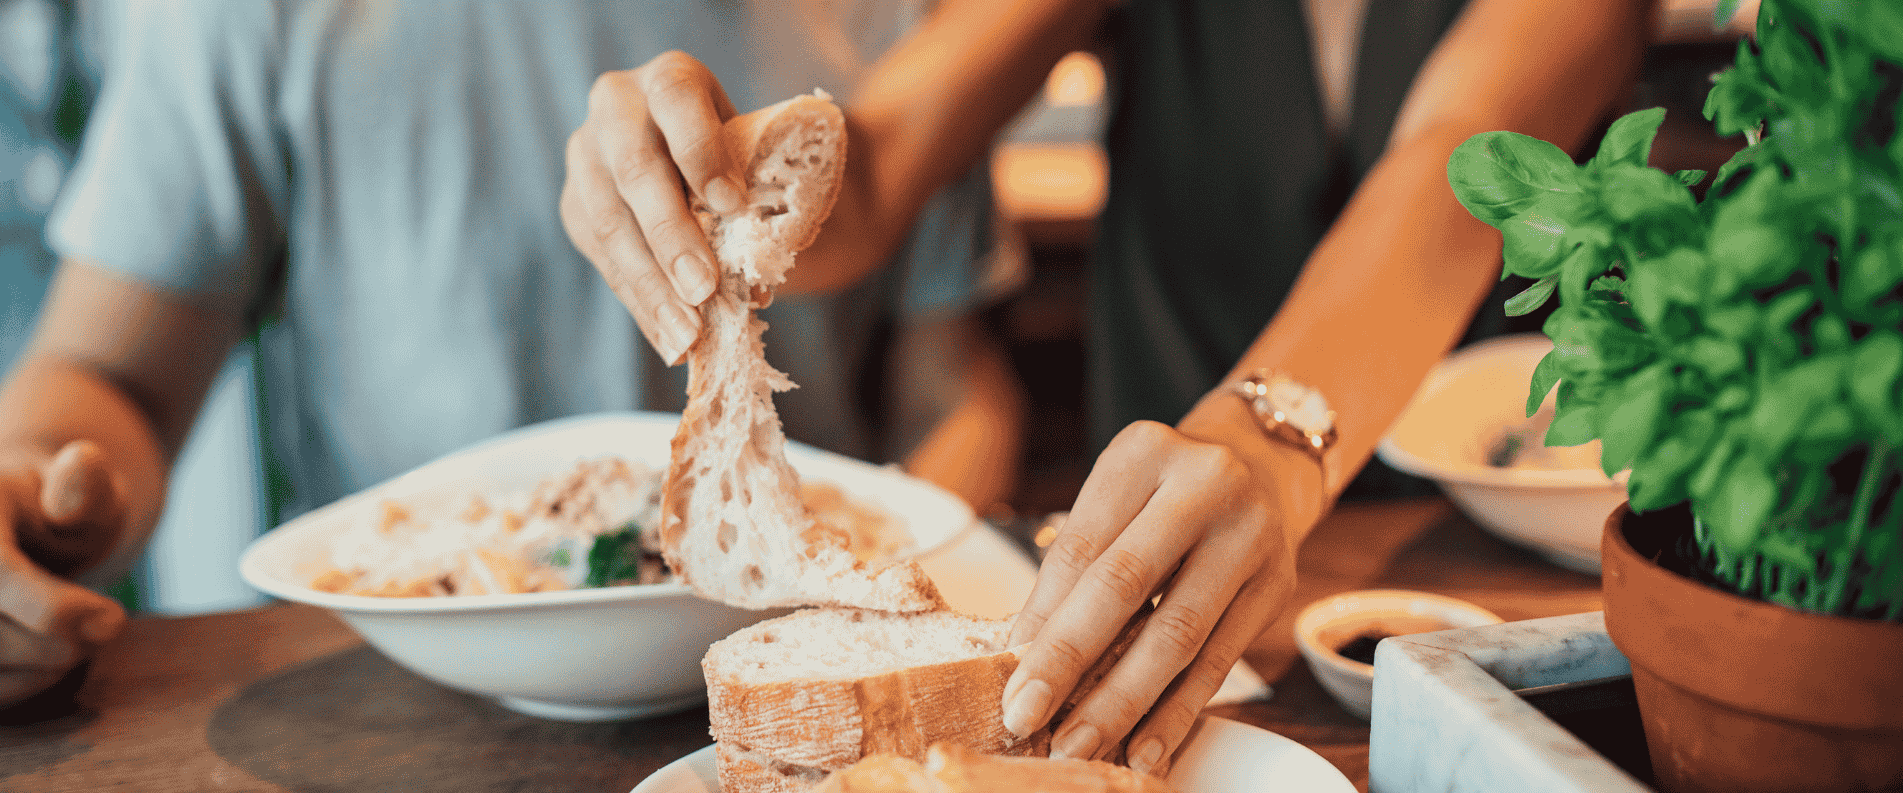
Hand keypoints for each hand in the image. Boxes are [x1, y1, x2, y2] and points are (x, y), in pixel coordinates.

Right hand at [0, 440, 128, 706]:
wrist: (24, 530)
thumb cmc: (60, 509)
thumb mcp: (82, 486)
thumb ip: (84, 483)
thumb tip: (82, 464)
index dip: (53, 610)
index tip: (112, 620)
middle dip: (55, 643)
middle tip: (106, 627)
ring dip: (40, 671)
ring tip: (79, 643)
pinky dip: (20, 688)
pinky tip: (49, 663)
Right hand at [561, 51, 744, 364]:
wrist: (699, 161)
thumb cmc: (745, 160)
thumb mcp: (760, 159)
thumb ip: (763, 197)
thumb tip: (756, 281)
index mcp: (670, 79)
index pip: (678, 102)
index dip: (702, 152)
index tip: (732, 205)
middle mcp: (616, 106)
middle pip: (637, 170)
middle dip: (672, 236)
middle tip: (704, 289)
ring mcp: (585, 156)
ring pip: (608, 222)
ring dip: (651, 285)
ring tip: (687, 334)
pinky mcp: (574, 205)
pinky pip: (603, 259)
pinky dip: (640, 303)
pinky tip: (668, 338)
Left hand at [1000, 421, 1303, 777]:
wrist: (1262, 467)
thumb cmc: (1164, 494)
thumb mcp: (1115, 501)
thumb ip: (1075, 568)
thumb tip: (1024, 656)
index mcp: (1144, 454)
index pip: (1080, 548)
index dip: (1041, 619)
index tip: (1011, 678)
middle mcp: (1205, 485)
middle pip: (1124, 586)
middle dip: (1070, 662)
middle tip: (1030, 718)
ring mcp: (1250, 534)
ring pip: (1177, 634)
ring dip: (1123, 701)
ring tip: (1081, 742)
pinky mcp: (1277, 585)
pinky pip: (1220, 661)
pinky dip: (1178, 711)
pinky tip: (1146, 747)